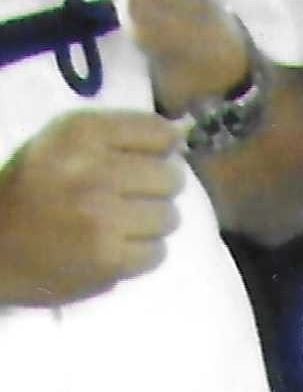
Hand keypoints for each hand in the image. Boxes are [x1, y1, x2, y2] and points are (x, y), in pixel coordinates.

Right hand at [0, 107, 180, 304]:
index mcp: (80, 133)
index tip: (143, 162)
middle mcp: (94, 171)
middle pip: (171, 178)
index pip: (159, 133)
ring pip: (169, 217)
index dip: (159, 151)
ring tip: (115, 226)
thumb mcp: (61, 145)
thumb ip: (120, 137)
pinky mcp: (110, 258)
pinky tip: (112, 249)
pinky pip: (157, 252)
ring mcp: (103, 217)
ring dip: (149, 224)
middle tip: (125, 200)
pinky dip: (140, 253)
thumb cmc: (30, 189)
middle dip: (154, 190)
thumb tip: (182, 136)